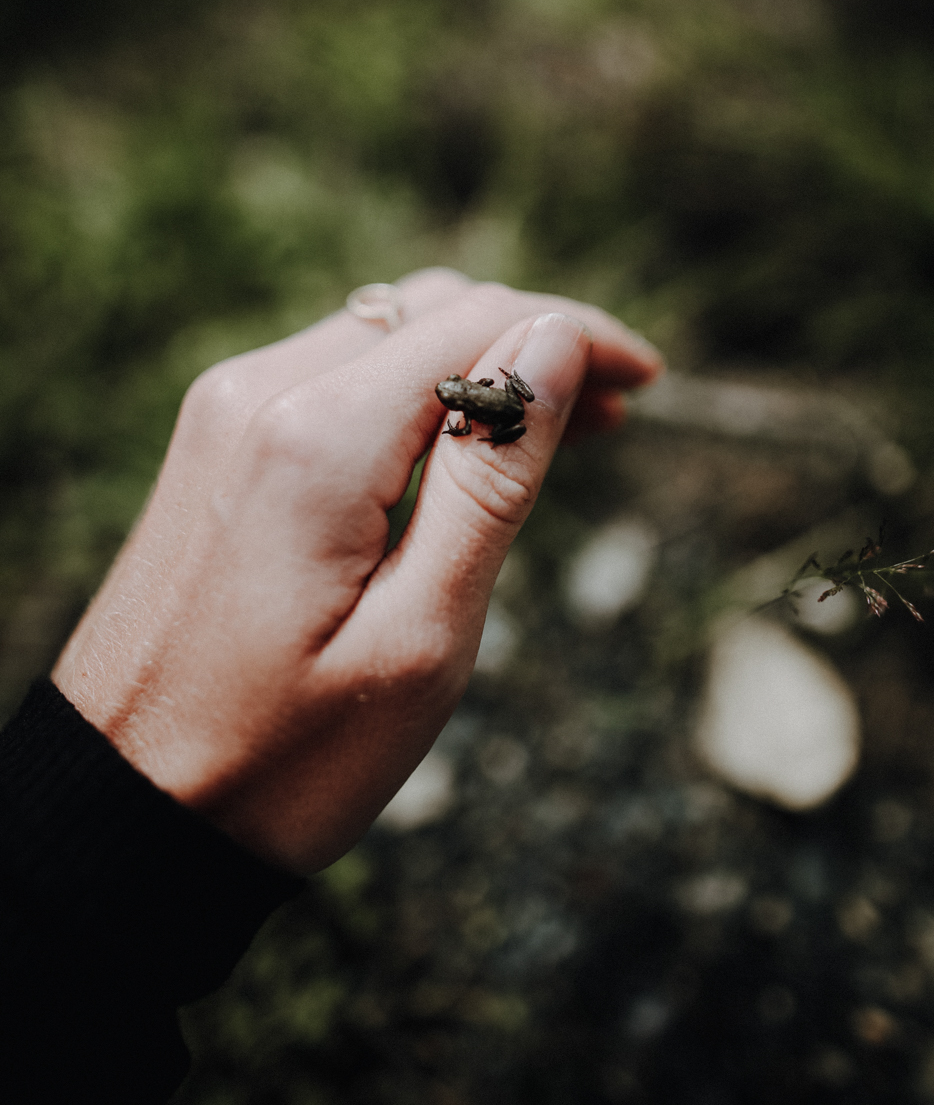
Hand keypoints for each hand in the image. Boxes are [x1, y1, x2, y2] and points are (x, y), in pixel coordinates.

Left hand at [53, 271, 660, 871]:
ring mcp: (226, 410)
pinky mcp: (216, 440)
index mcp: (316, 438)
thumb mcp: (420, 635)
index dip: (578, 336)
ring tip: (561, 428)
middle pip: (431, 313)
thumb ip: (492, 477)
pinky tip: (461, 445)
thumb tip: (554, 343)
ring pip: (385, 336)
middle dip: (535, 343)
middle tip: (616, 412)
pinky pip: (337, 377)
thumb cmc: (284, 755)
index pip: (480, 325)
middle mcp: (260, 393)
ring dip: (478, 365)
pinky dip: (414, 393)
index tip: (647, 380)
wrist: (126, 808)